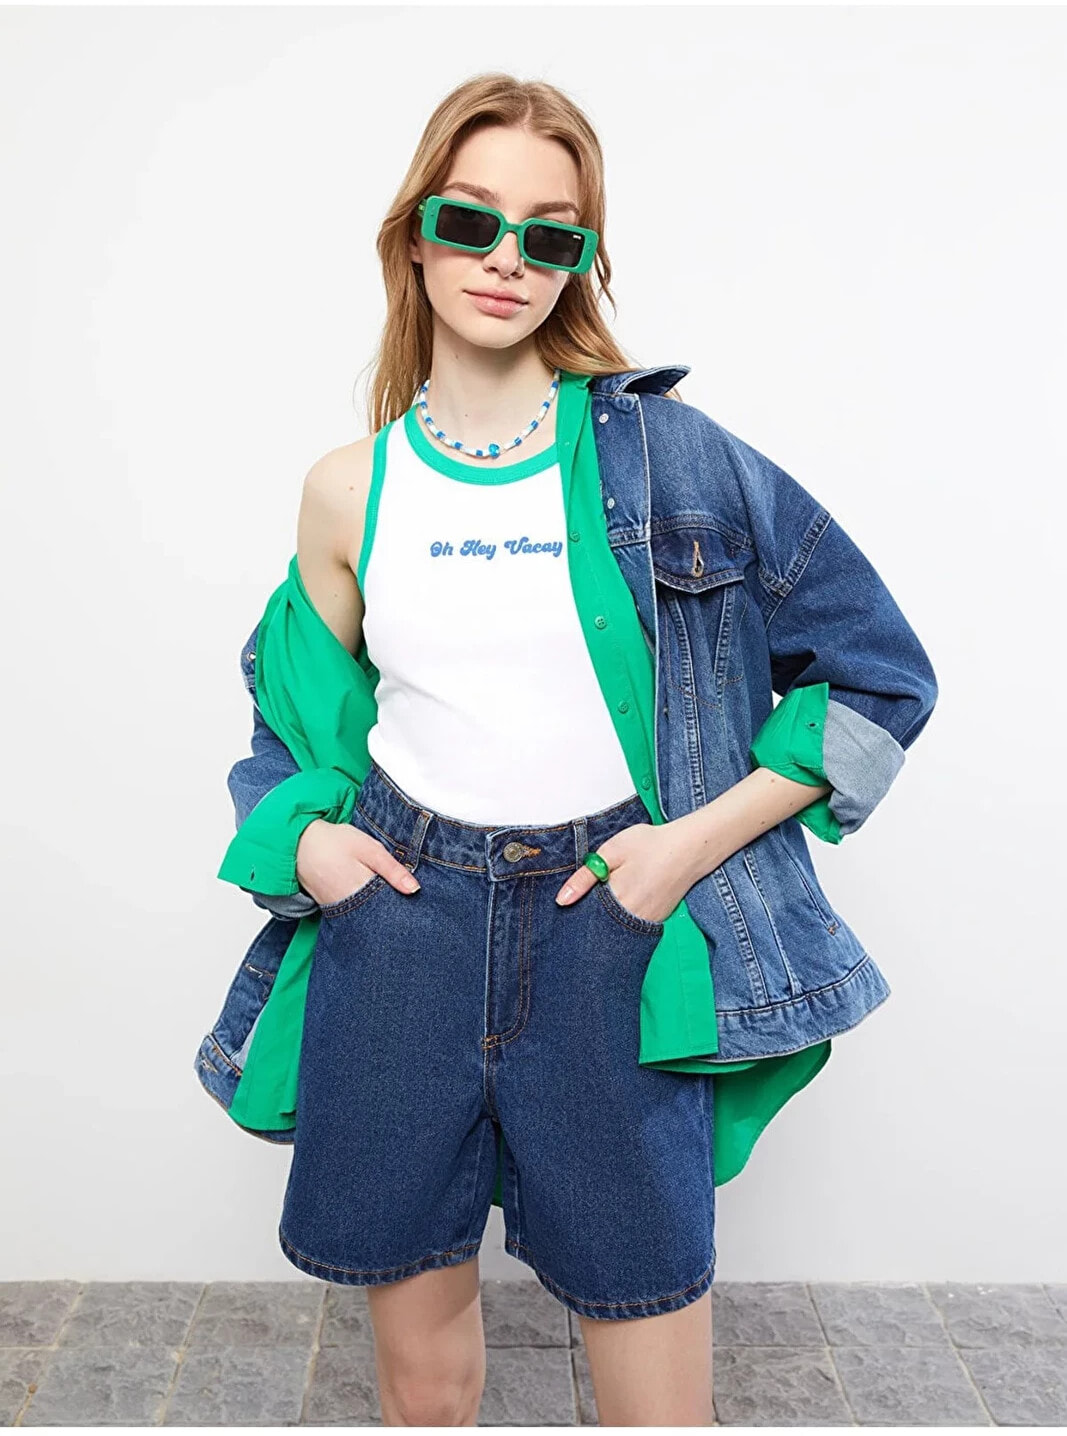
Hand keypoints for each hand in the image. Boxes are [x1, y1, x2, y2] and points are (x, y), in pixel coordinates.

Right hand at [296, 818, 419, 905]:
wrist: (300, 844)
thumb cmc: (336, 842)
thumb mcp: (369, 849)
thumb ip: (392, 869)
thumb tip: (414, 889)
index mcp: (362, 888)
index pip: (391, 906)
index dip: (404, 906)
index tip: (415, 904)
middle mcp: (349, 905)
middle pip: (379, 917)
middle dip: (392, 911)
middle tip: (403, 902)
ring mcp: (338, 910)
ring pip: (366, 918)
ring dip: (378, 911)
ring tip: (386, 899)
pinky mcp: (330, 910)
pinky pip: (353, 915)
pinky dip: (364, 910)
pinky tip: (370, 901)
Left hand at [554, 821, 694, 926]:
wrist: (689, 848)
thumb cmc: (651, 845)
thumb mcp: (612, 851)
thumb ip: (585, 877)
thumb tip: (562, 900)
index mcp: (617, 898)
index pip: (585, 916)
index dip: (578, 907)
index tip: (576, 899)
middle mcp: (632, 916)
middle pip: (600, 926)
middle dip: (592, 915)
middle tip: (598, 892)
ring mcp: (646, 922)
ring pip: (617, 928)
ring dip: (610, 916)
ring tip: (617, 891)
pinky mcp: (657, 921)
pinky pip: (634, 926)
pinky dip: (626, 916)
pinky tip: (629, 899)